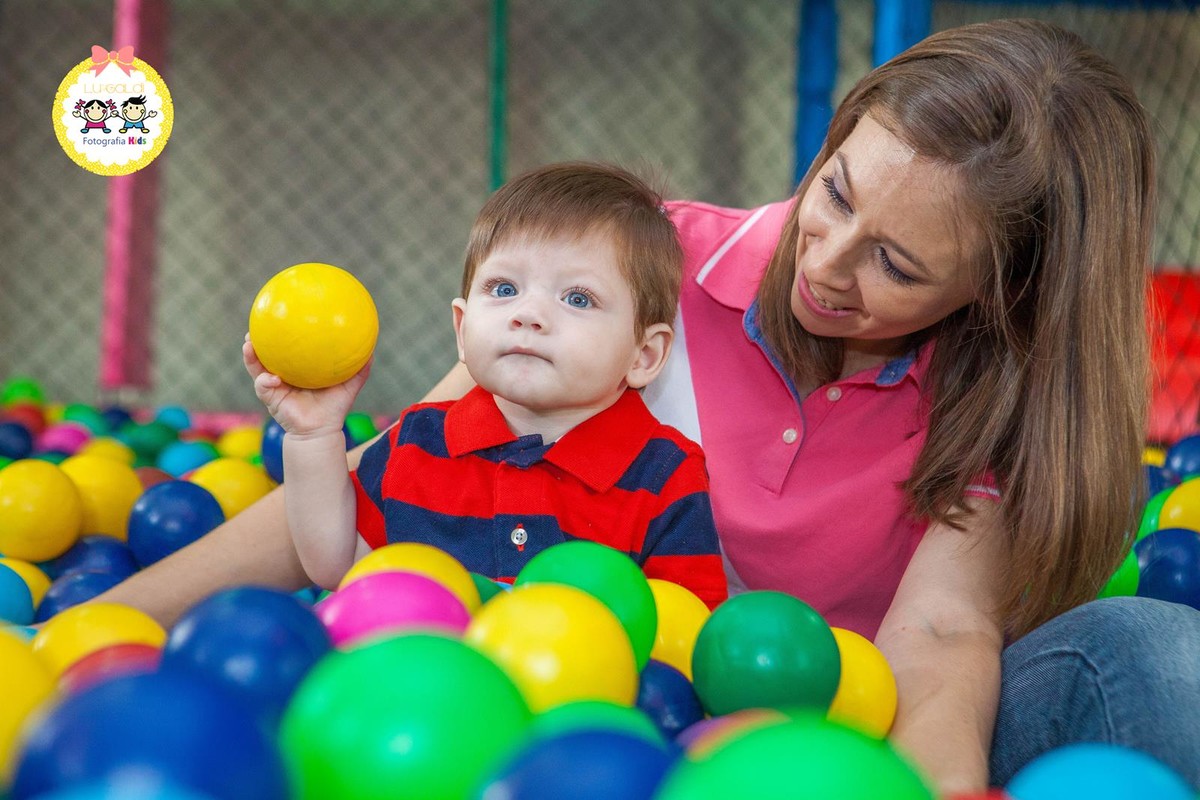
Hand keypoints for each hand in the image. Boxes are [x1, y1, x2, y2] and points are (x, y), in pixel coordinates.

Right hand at [243, 333, 370, 437]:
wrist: (322, 430)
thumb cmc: (334, 407)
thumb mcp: (349, 386)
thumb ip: (359, 369)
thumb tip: (372, 351)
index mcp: (298, 368)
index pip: (287, 347)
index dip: (281, 332)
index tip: (280, 315)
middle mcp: (282, 374)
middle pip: (265, 352)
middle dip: (258, 339)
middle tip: (255, 325)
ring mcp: (273, 386)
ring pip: (256, 367)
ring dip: (250, 355)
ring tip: (248, 343)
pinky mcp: (270, 399)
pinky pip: (263, 387)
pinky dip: (265, 381)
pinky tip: (272, 378)